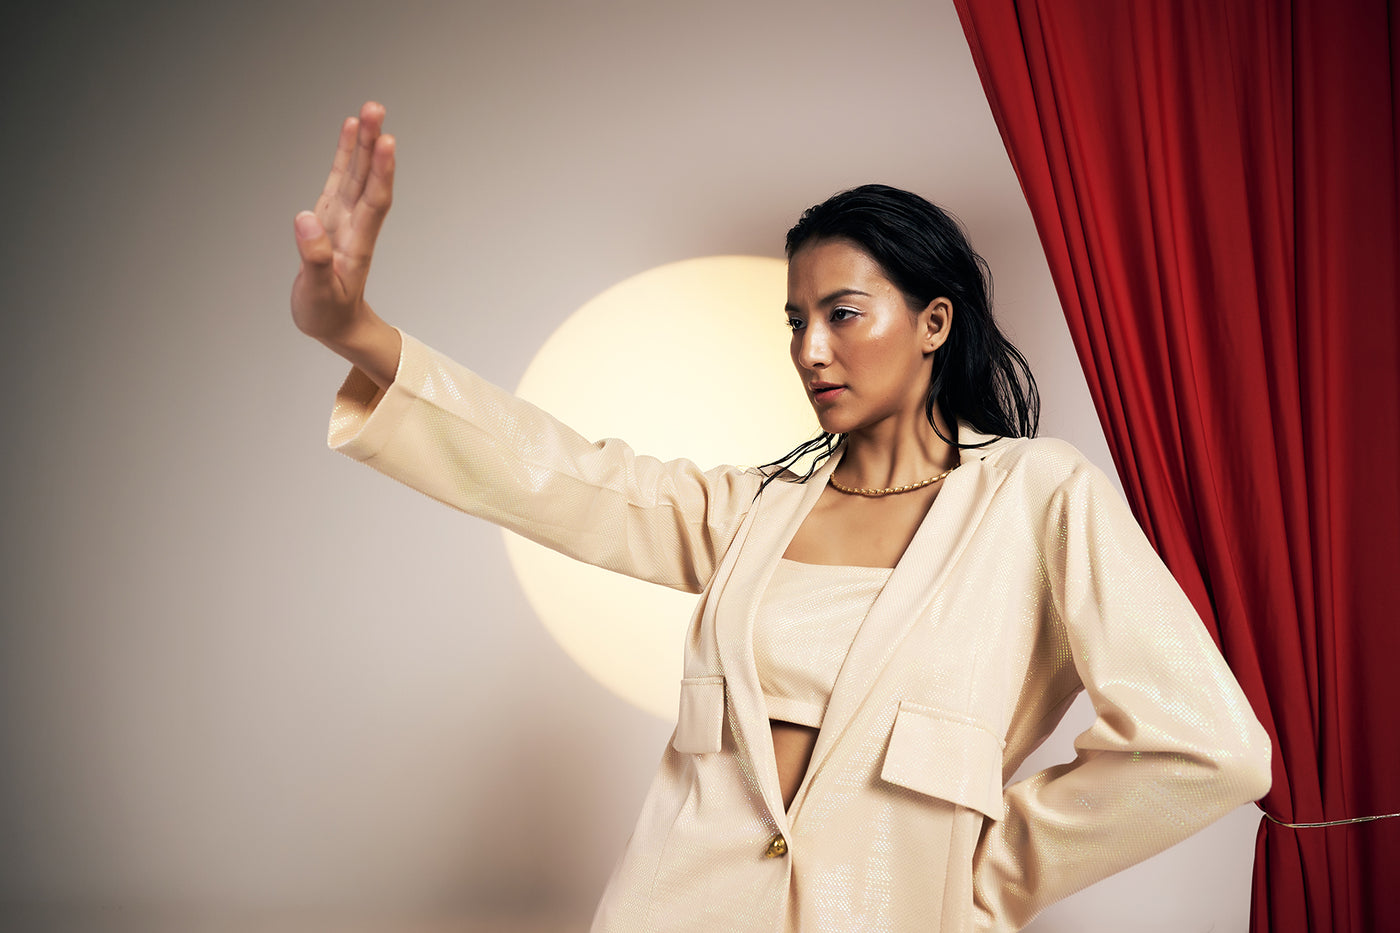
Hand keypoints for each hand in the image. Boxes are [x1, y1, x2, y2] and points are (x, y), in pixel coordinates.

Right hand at [292, 101, 401, 386]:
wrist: (337, 325)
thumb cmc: (328, 314)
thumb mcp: (317, 294)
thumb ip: (313, 259)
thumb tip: (304, 219)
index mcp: (355, 245)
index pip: (373, 203)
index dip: (380, 173)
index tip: (385, 142)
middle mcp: (354, 226)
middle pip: (367, 180)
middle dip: (372, 145)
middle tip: (375, 109)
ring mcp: (344, 219)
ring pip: (356, 175)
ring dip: (363, 143)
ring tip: (368, 110)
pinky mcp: (331, 218)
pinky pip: (341, 181)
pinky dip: (346, 156)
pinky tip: (350, 131)